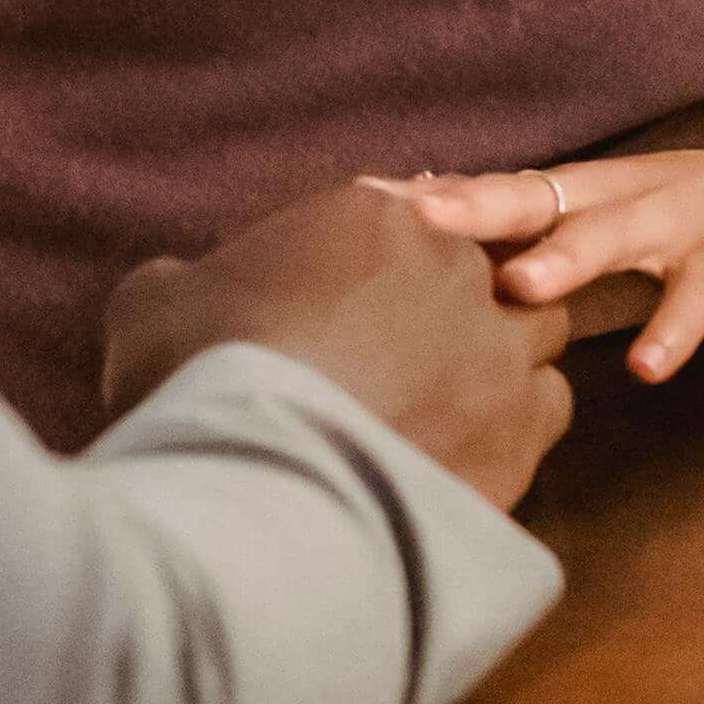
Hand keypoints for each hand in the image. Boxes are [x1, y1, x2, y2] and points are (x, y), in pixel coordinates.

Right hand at [100, 181, 572, 510]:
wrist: (242, 492)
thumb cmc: (190, 379)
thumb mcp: (157, 298)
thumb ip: (192, 277)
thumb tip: (184, 290)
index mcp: (372, 217)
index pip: (403, 211)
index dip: (383, 255)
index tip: (357, 290)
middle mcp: (453, 270)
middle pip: (483, 267)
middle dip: (453, 300)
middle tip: (404, 346)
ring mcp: (496, 355)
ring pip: (535, 334)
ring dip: (499, 355)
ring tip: (445, 397)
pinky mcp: (516, 439)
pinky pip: (546, 412)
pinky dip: (514, 422)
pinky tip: (466, 446)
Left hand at [395, 145, 703, 382]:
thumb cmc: (683, 218)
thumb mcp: (604, 219)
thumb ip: (531, 238)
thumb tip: (433, 247)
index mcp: (581, 192)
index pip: (498, 190)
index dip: (437, 196)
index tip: (364, 198)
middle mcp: (619, 198)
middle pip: (541, 201)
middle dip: (478, 210)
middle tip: (416, 219)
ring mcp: (676, 224)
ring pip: (615, 238)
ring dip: (569, 260)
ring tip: (522, 288)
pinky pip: (695, 298)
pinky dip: (672, 330)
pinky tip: (647, 366)